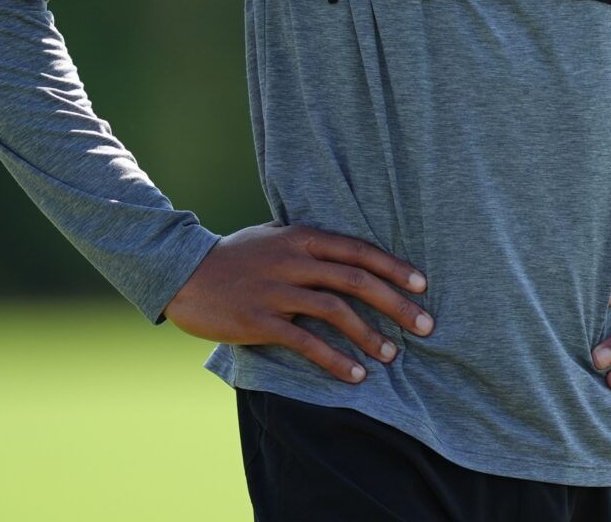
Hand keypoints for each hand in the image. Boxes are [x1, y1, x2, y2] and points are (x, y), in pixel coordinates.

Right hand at [163, 221, 433, 384]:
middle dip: (397, 304)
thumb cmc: (235, 256)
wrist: (184, 273)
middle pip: (357, 280)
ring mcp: (277, 290)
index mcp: (302, 237)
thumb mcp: (274, 236)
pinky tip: (355, 375)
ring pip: (335, 311)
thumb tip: (349, 253)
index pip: (359, 250)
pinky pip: (306, 342)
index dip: (394, 268)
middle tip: (425, 325)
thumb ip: (309, 244)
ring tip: (391, 355)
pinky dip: (335, 359)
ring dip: (369, 335)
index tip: (422, 285)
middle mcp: (294, 260)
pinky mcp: (260, 320)